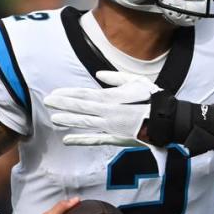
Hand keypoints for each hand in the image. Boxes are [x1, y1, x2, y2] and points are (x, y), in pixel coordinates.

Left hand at [45, 71, 159, 146]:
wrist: (166, 119)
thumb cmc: (153, 99)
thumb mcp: (136, 81)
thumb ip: (116, 78)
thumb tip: (100, 74)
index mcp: (111, 97)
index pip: (84, 94)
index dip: (68, 93)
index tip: (55, 92)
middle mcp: (107, 111)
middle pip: (80, 106)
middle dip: (63, 103)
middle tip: (47, 101)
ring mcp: (110, 126)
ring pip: (84, 122)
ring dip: (68, 119)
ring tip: (53, 118)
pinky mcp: (115, 137)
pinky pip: (95, 139)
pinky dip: (81, 139)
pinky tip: (67, 139)